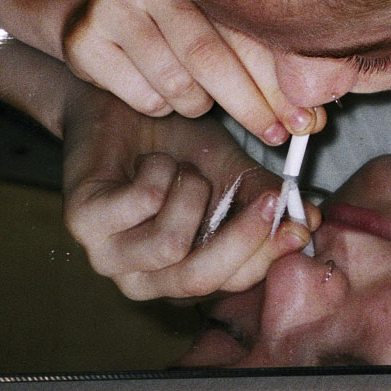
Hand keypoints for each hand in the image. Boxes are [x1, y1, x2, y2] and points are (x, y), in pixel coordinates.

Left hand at [61, 87, 325, 300]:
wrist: (123, 107)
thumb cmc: (179, 147)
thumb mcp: (233, 174)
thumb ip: (266, 201)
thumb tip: (309, 222)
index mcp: (183, 273)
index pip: (231, 283)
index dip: (268, 256)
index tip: (301, 224)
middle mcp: (144, 278)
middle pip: (200, 279)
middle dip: (242, 237)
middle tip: (272, 197)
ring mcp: (108, 256)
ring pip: (171, 244)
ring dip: (191, 191)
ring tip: (182, 168)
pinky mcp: (81, 224)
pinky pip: (143, 204)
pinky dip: (160, 172)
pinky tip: (152, 163)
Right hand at [62, 0, 320, 144]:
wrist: (98, 9)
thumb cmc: (176, 24)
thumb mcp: (218, 25)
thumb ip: (262, 61)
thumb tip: (311, 115)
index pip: (244, 30)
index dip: (278, 80)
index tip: (305, 119)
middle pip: (208, 57)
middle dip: (251, 105)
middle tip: (276, 133)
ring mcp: (111, 8)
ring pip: (176, 85)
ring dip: (198, 105)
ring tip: (198, 96)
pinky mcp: (84, 41)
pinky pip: (143, 98)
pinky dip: (162, 107)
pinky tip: (160, 89)